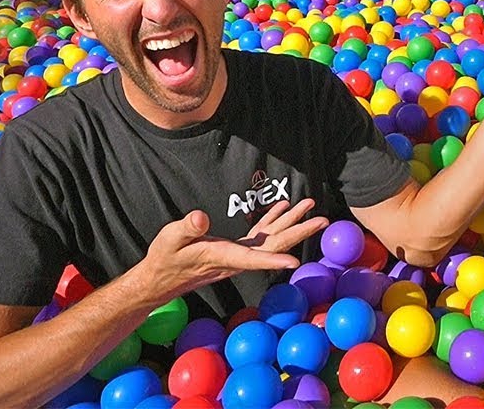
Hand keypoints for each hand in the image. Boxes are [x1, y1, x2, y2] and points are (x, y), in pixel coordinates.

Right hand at [134, 199, 327, 305]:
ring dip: (292, 222)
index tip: (295, 262)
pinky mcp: (234, 249)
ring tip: (310, 204)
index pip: (253, 259)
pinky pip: (260, 234)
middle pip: (274, 247)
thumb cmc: (164, 258)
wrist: (160, 278)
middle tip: (323, 219)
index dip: (274, 261)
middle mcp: (236, 258)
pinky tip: (283, 206)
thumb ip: (187, 228)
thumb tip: (201, 217)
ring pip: (271, 239)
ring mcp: (238, 254)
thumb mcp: (170, 239)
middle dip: (300, 232)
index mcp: (222, 256)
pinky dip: (273, 220)